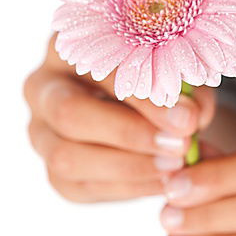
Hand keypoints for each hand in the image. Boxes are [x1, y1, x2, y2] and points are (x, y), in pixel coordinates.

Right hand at [22, 32, 217, 202]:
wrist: (141, 105)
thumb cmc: (156, 75)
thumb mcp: (173, 70)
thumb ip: (184, 88)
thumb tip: (194, 117)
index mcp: (68, 46)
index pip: (98, 69)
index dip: (144, 96)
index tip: (189, 117)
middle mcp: (43, 88)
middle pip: (69, 113)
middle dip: (128, 134)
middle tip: (181, 146)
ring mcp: (41, 133)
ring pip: (66, 158)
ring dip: (128, 167)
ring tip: (176, 167)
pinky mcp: (54, 173)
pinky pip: (81, 187)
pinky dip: (127, 189)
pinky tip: (164, 182)